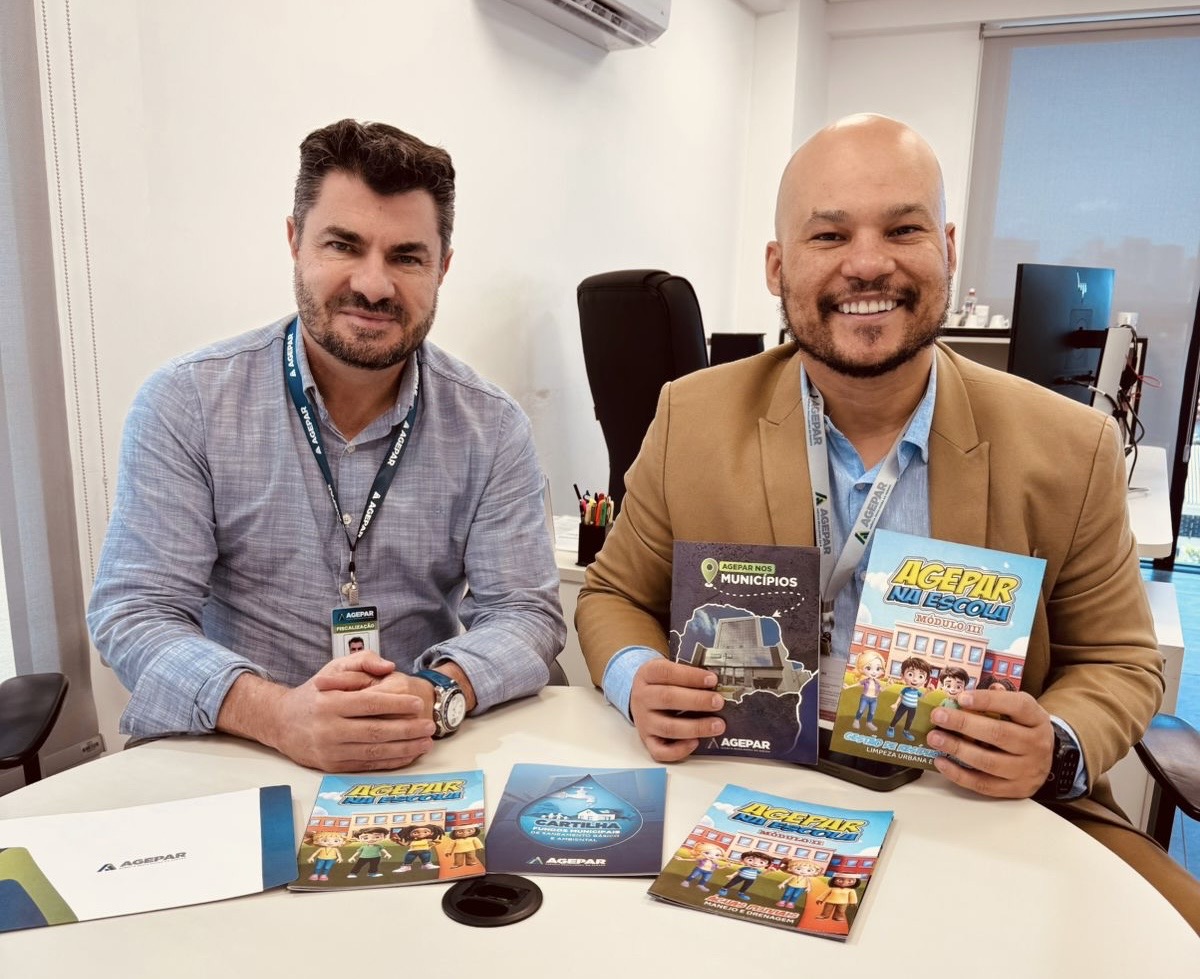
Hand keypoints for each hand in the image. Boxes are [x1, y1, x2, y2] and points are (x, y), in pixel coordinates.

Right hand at [220, 652, 435, 771]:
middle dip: (407, 730)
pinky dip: (390, 762)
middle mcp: (329, 729)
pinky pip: (367, 765)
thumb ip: (362, 661)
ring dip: (404, 749)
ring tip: (425, 743)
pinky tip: (408, 755)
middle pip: (375, 731)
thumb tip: (389, 666)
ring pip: (374, 752)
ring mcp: (330, 751)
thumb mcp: (334, 668)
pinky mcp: (332, 766)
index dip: (396, 705)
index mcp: (330, 702)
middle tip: (429, 726)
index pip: (370, 704)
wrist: (281, 722)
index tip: (417, 703)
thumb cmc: (315, 692)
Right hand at [629, 658, 724, 761]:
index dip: (690, 676)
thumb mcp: (668, 669)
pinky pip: (660, 751)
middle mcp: (643, 698)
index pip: (667, 673)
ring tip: (717, 725)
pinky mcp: (647, 740)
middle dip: (697, 701)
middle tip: (718, 702)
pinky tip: (695, 742)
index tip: (712, 679)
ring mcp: (644, 721)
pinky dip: (679, 750)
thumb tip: (716, 683)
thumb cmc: (661, 683)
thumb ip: (688, 674)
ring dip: (695, 727)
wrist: (640, 696)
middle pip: (667, 698)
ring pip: (668, 727)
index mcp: (648, 674)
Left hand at [926, 689, 1055, 798]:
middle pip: (999, 734)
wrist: (1046, 760)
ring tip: (934, 738)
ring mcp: (1027, 770)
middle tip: (938, 716)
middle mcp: (1036, 745)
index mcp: (1037, 719)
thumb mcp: (1019, 710)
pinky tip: (941, 762)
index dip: (987, 700)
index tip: (961, 698)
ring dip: (957, 749)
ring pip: (989, 762)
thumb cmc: (1024, 729)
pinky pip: (984, 785)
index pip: (1017, 706)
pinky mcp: (1016, 790)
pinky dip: (959, 775)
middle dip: (964, 724)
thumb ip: (997, 700)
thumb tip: (965, 695)